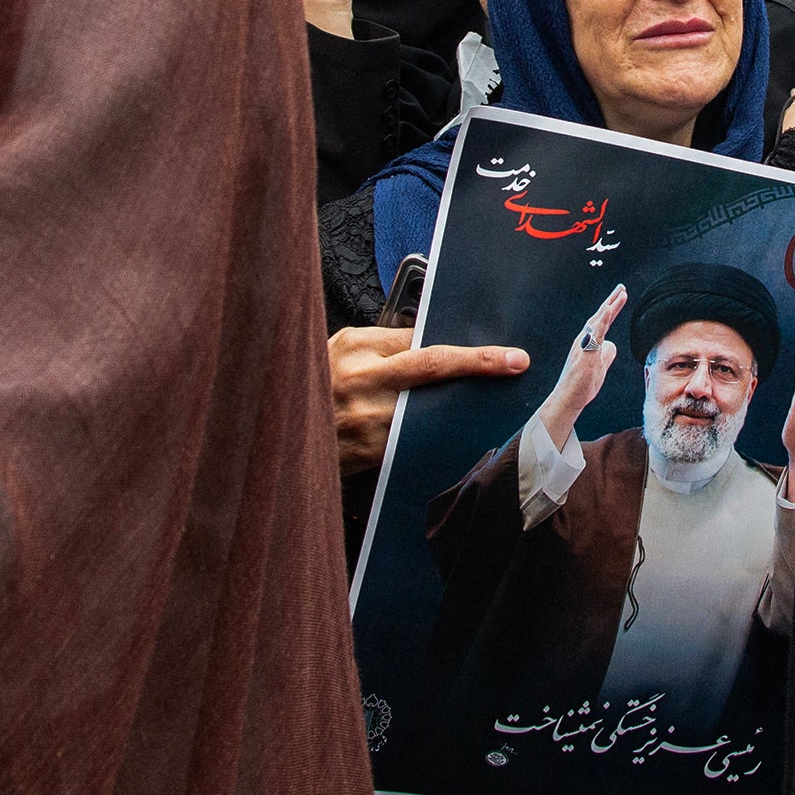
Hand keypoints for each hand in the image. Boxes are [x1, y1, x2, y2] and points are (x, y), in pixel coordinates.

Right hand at [330, 326, 528, 474]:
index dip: (464, 349)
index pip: (421, 343)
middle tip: (514, 364)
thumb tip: (431, 341)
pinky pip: (416, 441)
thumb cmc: (313, 385)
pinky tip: (455, 434)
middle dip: (477, 365)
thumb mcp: (342, 351)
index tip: (503, 352)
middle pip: (432, 367)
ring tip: (489, 403)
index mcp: (356, 349)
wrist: (280, 432)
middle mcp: (363, 381)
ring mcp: (368, 420)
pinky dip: (438, 435)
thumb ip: (384, 345)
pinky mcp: (372, 453)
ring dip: (461, 407)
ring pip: (430, 410)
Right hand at [537, 284, 625, 452]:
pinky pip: (594, 334)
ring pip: (597, 322)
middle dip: (611, 301)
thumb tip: (612, 344)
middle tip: (622, 288)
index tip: (621, 295)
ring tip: (619, 294)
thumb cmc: (582, 384)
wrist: (569, 398)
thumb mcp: (599, 366)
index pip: (602, 321)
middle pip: (599, 316)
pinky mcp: (585, 354)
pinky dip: (601, 321)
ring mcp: (584, 346)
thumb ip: (606, 354)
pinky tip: (608, 311)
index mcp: (588, 342)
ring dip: (609, 307)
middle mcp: (584, 340)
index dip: (612, 308)